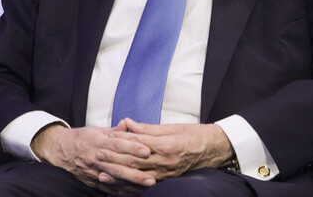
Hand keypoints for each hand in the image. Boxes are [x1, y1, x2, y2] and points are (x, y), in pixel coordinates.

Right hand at [31, 123, 155, 195]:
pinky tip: (137, 191)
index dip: (133, 147)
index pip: (118, 144)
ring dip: (133, 183)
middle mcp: (97, 158)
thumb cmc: (82, 138)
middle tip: (153, 174)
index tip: (147, 150)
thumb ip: (115, 130)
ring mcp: (95, 172)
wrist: (61, 150)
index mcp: (99, 142)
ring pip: (116, 179)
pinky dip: (124, 191)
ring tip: (148, 183)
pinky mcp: (94, 182)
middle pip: (119, 165)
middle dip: (136, 171)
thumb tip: (128, 124)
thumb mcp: (97, 130)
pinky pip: (110, 189)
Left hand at [100, 118, 234, 182]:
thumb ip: (148, 128)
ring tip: (102, 173)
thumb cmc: (195, 135)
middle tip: (98, 155)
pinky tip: (119, 188)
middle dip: (114, 159)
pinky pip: (146, 189)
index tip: (106, 138)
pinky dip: (131, 189)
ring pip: (138, 178)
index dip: (121, 142)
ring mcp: (167, 175)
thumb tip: (128, 123)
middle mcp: (166, 163)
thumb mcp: (172, 127)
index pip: (138, 144)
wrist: (215, 150)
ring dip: (119, 177)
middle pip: (135, 163)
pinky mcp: (168, 182)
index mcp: (167, 146)